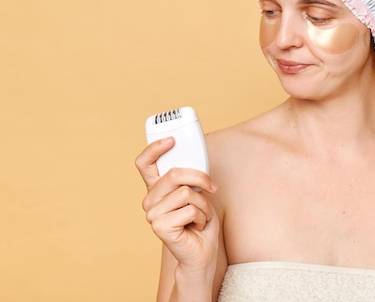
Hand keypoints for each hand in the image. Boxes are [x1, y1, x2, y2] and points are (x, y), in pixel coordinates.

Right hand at [135, 137, 219, 271]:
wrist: (202, 251)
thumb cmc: (200, 221)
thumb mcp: (197, 193)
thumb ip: (189, 177)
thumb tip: (195, 159)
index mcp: (156, 189)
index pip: (144, 163)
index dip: (154, 149)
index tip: (171, 140)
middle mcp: (150, 200)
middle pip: (174, 174)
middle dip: (200, 179)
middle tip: (212, 188)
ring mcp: (152, 214)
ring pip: (186, 193)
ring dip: (203, 204)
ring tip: (201, 215)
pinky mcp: (160, 226)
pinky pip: (190, 209)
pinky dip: (201, 216)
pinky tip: (196, 226)